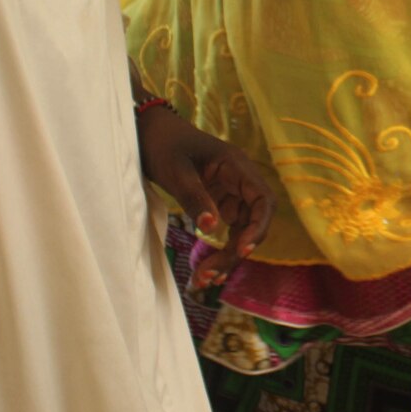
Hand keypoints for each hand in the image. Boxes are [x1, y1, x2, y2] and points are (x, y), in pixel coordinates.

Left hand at [136, 107, 272, 289]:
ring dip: (228, 256)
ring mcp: (230, 193)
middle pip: (253, 222)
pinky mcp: (217, 202)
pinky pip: (227, 230)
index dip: (259, 226)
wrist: (146, 132)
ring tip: (205, 279)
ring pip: (240, 231)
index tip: (242, 249)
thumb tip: (212, 228)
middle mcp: (239, 181)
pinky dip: (219, 250)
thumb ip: (194, 198)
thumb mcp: (175, 171)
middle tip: (212, 275)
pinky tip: (207, 269)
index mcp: (237, 167)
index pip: (264, 200)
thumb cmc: (162, 144)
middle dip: (237, 251)